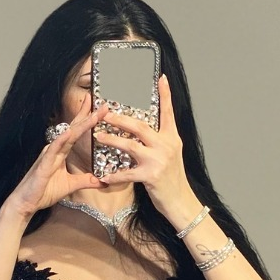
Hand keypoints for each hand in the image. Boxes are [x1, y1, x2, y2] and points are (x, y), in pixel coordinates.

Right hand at [6, 94, 109, 219]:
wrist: (26, 203)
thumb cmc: (44, 192)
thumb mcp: (71, 185)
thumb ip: (86, 181)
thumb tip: (102, 181)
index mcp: (61, 152)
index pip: (77, 132)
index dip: (88, 120)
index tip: (101, 109)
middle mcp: (55, 149)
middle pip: (74, 128)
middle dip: (88, 115)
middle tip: (103, 104)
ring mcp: (49, 154)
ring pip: (67, 136)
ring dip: (80, 125)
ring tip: (93, 114)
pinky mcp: (43, 164)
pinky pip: (53, 149)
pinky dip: (61, 140)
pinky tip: (70, 132)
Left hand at [95, 74, 190, 218]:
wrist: (181, 201)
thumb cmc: (172, 179)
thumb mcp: (172, 155)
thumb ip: (161, 141)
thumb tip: (147, 130)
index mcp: (172, 138)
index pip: (168, 112)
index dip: (165, 95)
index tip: (161, 78)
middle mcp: (166, 146)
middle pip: (140, 126)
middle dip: (121, 119)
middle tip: (105, 113)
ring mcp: (158, 160)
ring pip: (131, 145)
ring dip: (112, 140)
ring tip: (98, 136)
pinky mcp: (151, 176)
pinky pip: (127, 174)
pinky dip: (115, 176)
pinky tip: (104, 176)